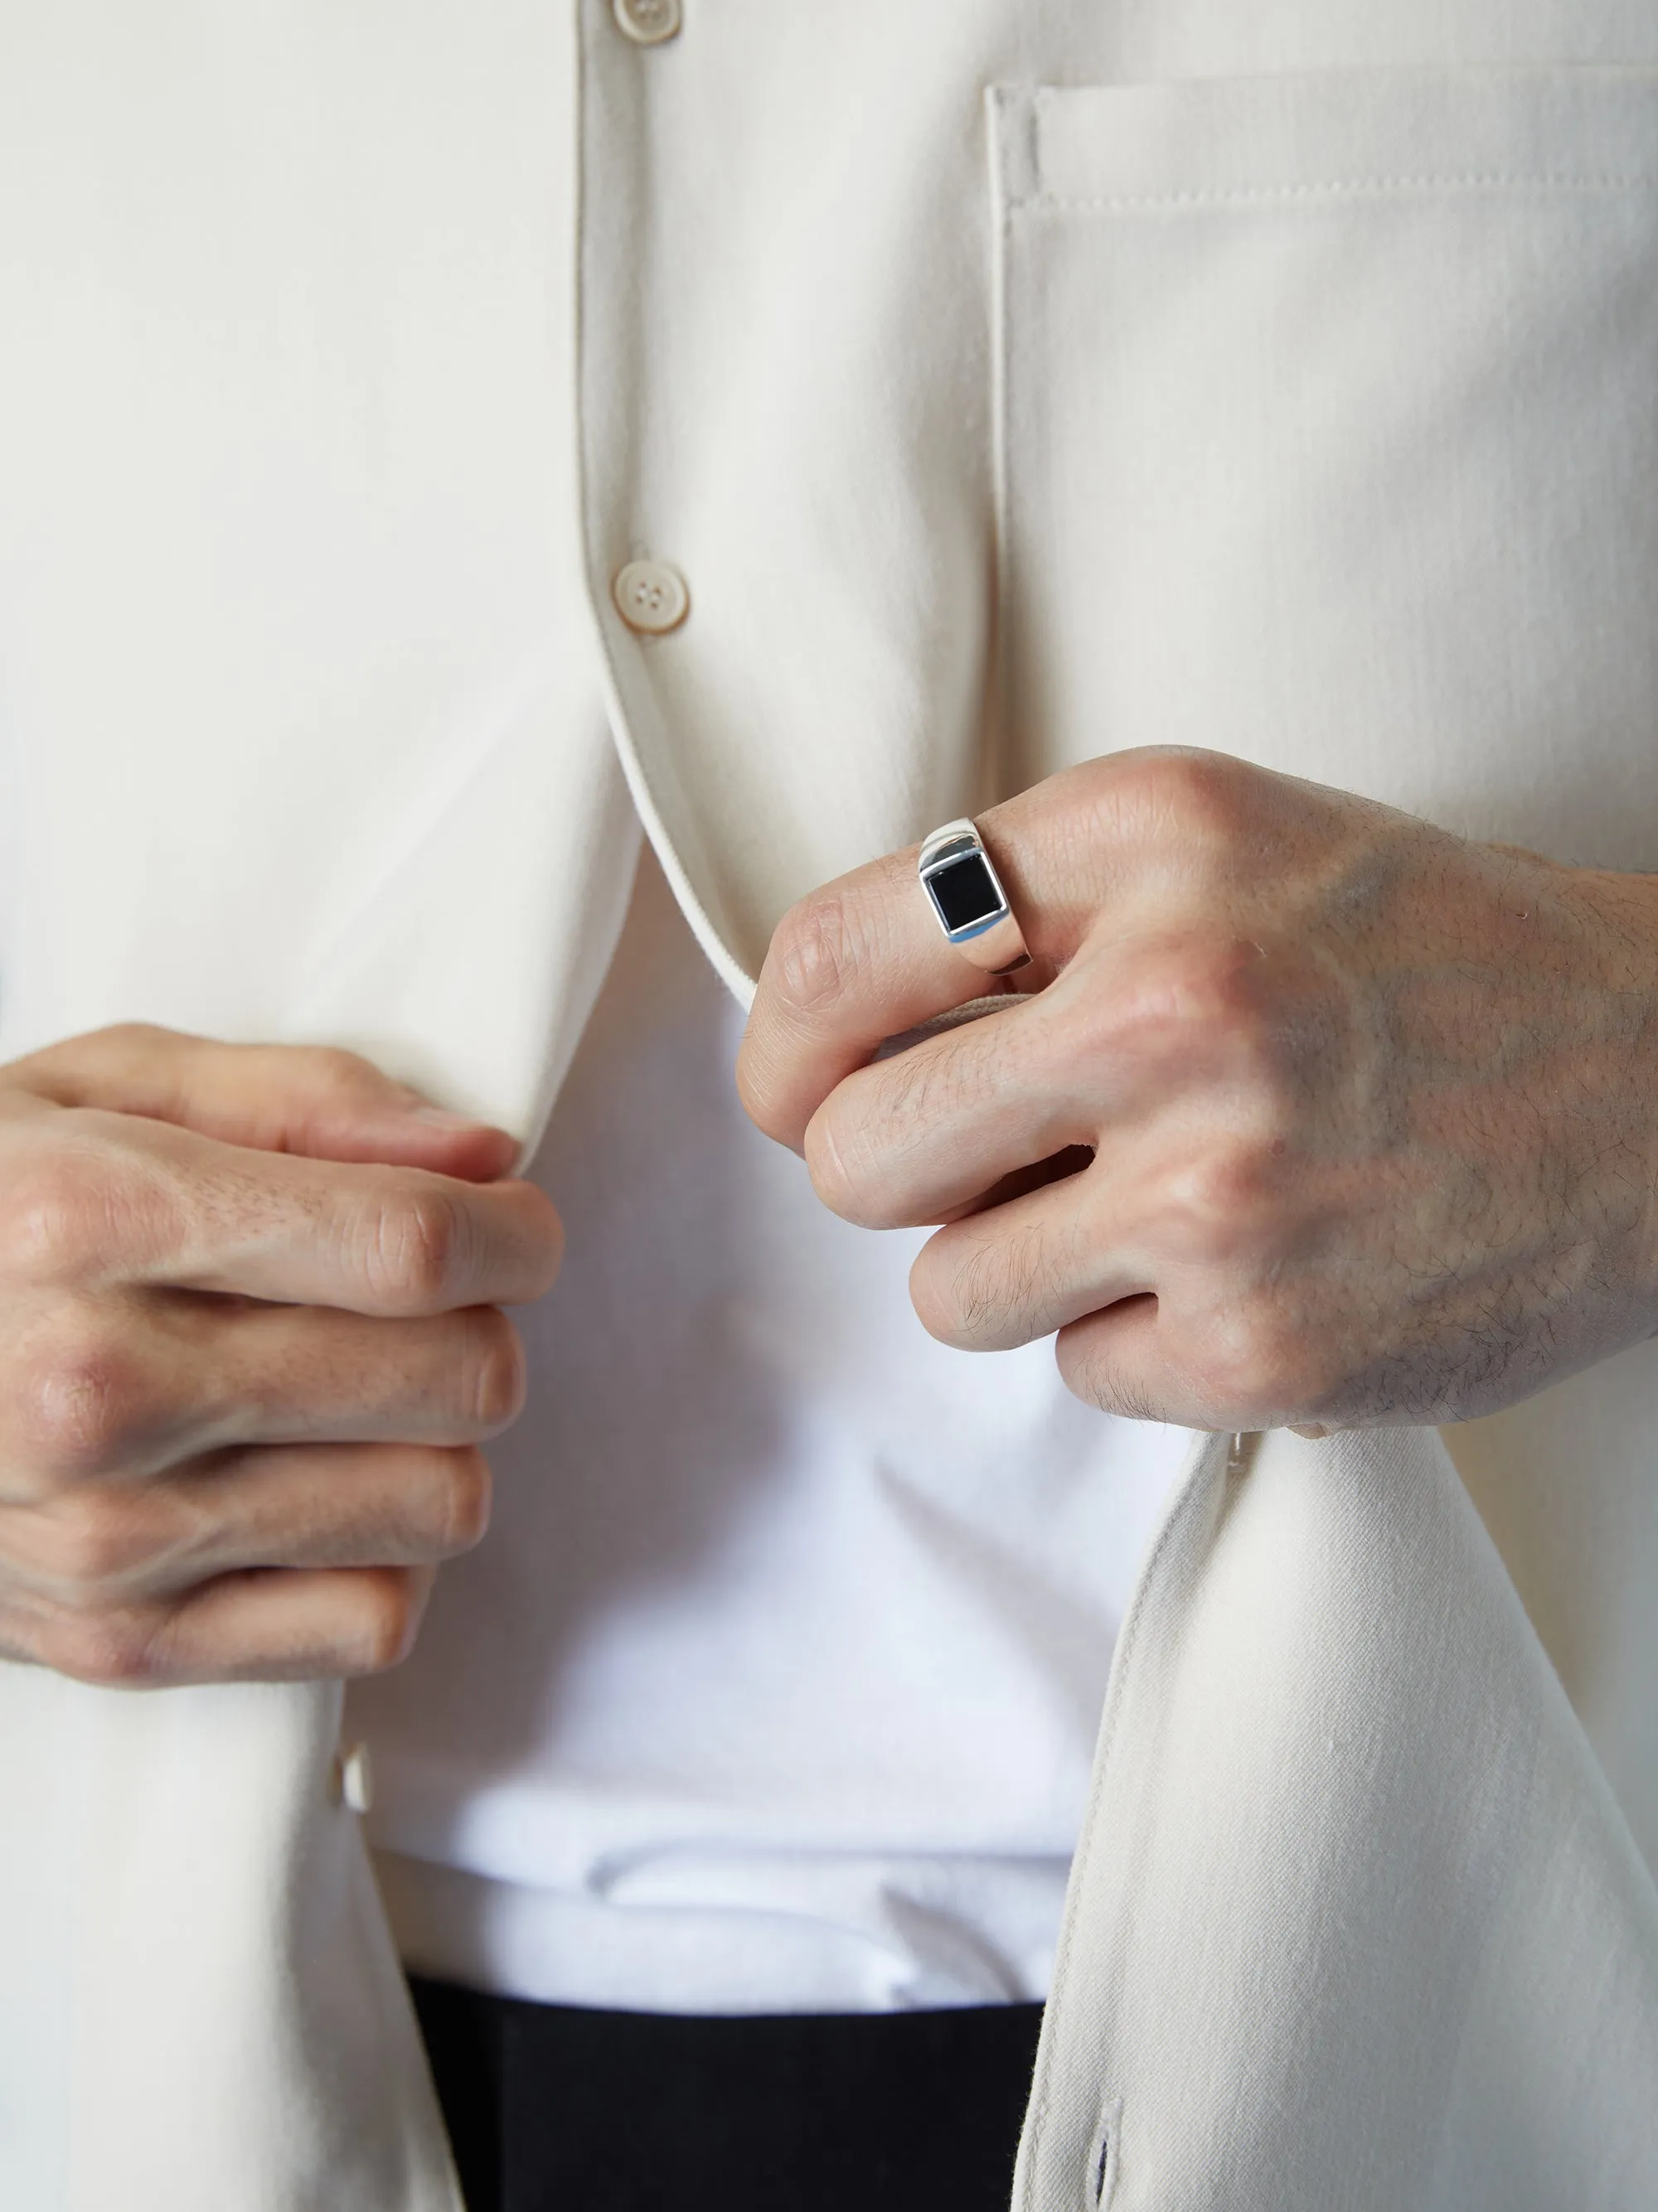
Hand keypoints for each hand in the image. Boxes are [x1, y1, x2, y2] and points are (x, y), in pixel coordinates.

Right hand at [0, 1025, 561, 1684]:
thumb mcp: (97, 1089)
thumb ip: (300, 1101)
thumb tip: (482, 1154)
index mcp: (91, 1222)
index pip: (410, 1247)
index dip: (512, 1234)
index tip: (513, 1225)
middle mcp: (95, 1393)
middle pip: (453, 1379)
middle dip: (478, 1325)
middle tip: (419, 1301)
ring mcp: (106, 1540)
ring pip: (440, 1503)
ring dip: (434, 1439)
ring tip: (351, 1391)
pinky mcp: (120, 1645)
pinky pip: (373, 1619)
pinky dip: (377, 1552)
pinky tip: (310, 1485)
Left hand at [738, 749, 1657, 1432]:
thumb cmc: (1422, 954)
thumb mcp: (1224, 839)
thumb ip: (1025, 903)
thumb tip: (818, 1038)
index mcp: (1146, 838)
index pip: (826, 960)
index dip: (782, 1052)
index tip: (801, 1090)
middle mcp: (1173, 1002)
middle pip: (852, 1155)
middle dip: (899, 1173)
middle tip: (995, 1158)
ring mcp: (1219, 1188)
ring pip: (945, 1292)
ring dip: (1020, 1266)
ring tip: (1151, 1209)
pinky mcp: (1264, 1346)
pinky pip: (1074, 1373)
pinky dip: (1136, 1339)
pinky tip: (1247, 1269)